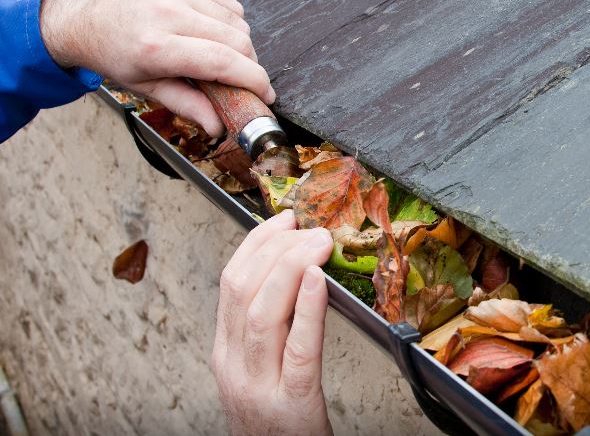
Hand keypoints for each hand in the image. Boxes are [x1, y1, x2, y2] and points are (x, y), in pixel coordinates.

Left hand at [39, 0, 273, 135]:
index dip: (253, 80)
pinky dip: (229, 22)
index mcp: (155, 46)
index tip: (266, 94)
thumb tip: (219, 127)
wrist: (85, 13)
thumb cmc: (115, 53)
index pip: (223, 62)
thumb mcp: (145, 87)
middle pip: (238, 42)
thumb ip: (187, 105)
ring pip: (239, 23)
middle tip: (240, 80)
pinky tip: (209, 31)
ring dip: (238, 44)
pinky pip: (229, 4)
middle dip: (249, 66)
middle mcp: (169, 12)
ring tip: (216, 54)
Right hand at [212, 211, 333, 435]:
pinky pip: (299, 349)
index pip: (231, 283)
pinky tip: (318, 282)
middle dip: (276, 248)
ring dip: (291, 267)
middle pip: (242, 290)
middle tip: (309, 227)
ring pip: (263, 313)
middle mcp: (234, 366)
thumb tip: (298, 274)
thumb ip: (271, 328)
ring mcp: (259, 386)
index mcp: (226, 353)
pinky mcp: (292, 404)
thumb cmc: (279, 422)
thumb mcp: (261, 370)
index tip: (284, 220)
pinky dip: (308, 309)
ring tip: (318, 242)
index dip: (257, 244)